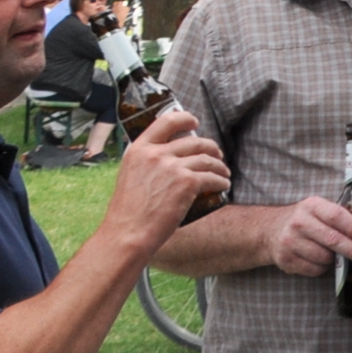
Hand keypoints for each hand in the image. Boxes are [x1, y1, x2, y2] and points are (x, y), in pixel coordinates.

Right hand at [104, 105, 230, 244]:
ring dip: (219, 166)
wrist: (127, 234)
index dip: (185, 119)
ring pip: (207, 159)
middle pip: (194, 141)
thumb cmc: (128, 212)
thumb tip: (171, 156)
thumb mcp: (131, 175)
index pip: (166, 122)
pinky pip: (212, 177)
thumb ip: (148, 162)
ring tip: (223, 173)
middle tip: (216, 154)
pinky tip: (224, 185)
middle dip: (210, 147)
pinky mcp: (187, 183)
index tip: (195, 122)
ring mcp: (172, 167)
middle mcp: (155, 154)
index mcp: (138, 150)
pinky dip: (221, 181)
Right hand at [268, 193, 351, 277]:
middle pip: (332, 239)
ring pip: (324, 257)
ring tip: (333, 253)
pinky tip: (318, 259)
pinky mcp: (286, 260)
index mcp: (312, 206)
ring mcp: (290, 242)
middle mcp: (299, 222)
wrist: (270, 230)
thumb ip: (340, 217)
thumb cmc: (305, 220)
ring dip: (335, 260)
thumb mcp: (319, 209)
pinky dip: (322, 268)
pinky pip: (314, 269)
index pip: (336, 215)